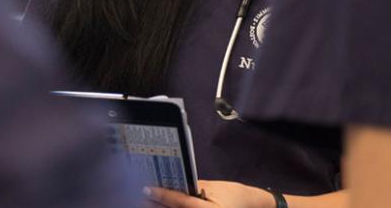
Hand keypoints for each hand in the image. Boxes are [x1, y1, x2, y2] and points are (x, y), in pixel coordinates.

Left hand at [143, 180, 275, 207]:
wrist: (249, 207)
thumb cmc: (232, 195)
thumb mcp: (212, 187)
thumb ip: (191, 187)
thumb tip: (170, 184)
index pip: (180, 203)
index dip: (162, 195)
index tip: (147, 189)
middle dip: (155, 206)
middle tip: (141, 197)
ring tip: (147, 203)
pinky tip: (162, 207)